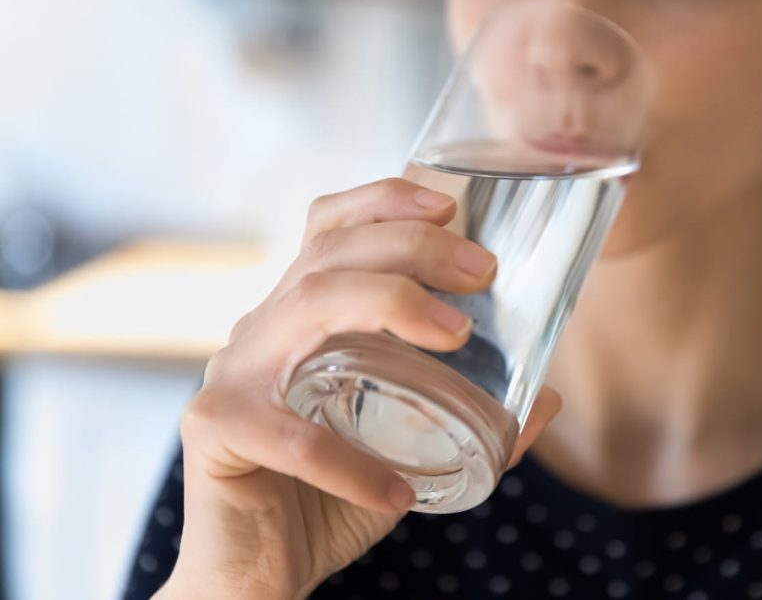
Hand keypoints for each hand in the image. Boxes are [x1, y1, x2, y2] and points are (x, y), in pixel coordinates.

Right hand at [159, 178, 561, 599]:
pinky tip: (398, 491)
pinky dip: (353, 463)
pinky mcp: (216, 430)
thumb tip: (545, 397)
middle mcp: (263, 330)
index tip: (451, 204)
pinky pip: (292, 435)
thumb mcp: (408, 447)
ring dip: (390, 306)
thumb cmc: (329, 497)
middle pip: (330, 254)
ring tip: (456, 337)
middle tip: (481, 273)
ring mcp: (232, 375)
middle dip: (412, 246)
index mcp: (301, 316)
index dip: (384, 200)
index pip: (329, 227)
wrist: (257, 574)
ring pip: (308, 306)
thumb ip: (468, 418)